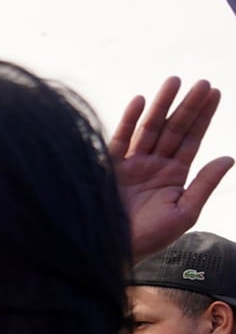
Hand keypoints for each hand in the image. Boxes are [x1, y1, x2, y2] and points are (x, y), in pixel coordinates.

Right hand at [110, 77, 233, 259]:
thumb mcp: (184, 213)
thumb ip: (204, 184)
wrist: (112, 251)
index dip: (204, 116)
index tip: (215, 93)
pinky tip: (140, 101)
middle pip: (173, 129)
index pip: (192, 139)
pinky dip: (128, 121)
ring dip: (162, 105)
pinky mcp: (109, 169)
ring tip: (174, 81)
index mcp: (172, 176)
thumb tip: (228, 158)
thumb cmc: (148, 239)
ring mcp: (131, 165)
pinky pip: (120, 139)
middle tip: (202, 83)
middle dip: (188, 105)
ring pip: (149, 128)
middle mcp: (153, 166)